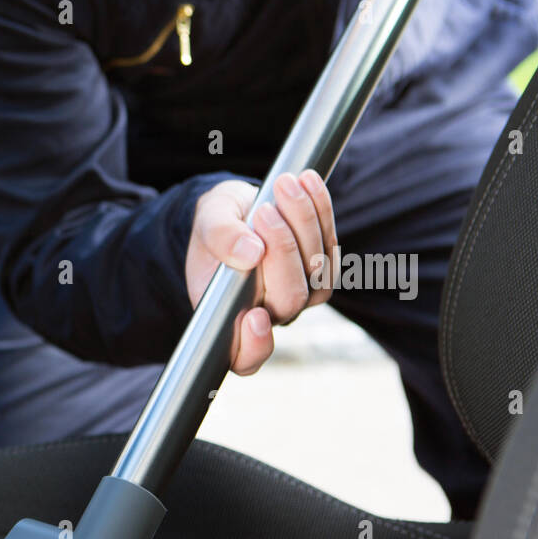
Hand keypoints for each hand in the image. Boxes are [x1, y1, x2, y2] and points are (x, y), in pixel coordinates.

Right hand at [184, 171, 336, 374]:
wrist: (235, 210)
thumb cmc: (214, 224)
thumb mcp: (206, 224)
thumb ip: (220, 238)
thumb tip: (250, 252)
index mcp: (228, 319)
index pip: (245, 356)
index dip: (254, 345)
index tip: (255, 316)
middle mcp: (266, 314)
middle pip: (289, 299)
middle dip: (281, 251)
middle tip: (263, 210)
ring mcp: (298, 295)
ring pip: (315, 272)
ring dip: (304, 223)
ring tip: (285, 184)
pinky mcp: (320, 270)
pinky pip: (331, 248)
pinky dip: (321, 212)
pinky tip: (309, 183)